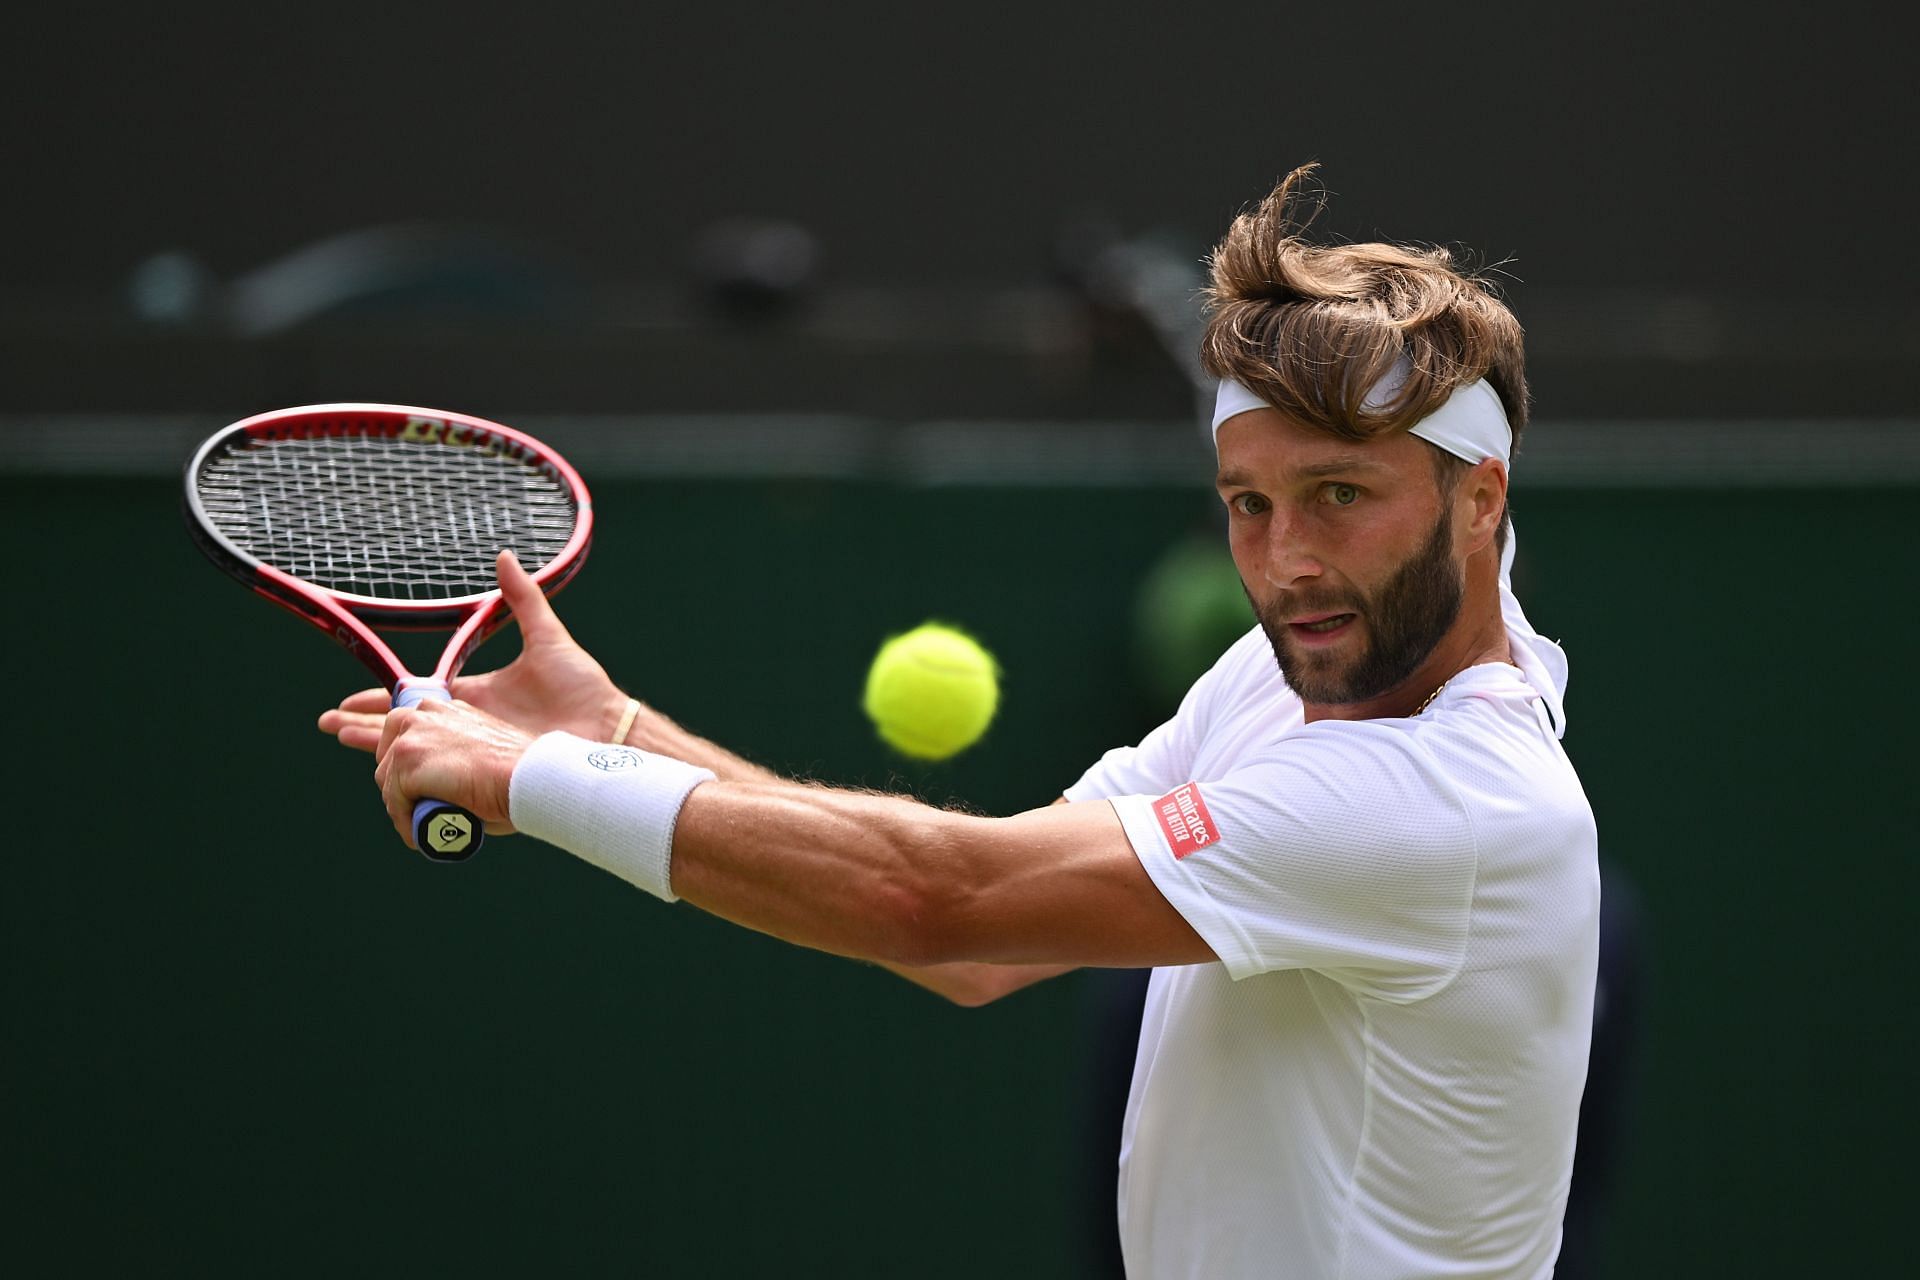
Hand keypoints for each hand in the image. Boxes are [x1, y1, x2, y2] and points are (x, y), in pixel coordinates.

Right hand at [318, 549, 626, 752]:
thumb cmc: (584, 691)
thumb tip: (505, 556)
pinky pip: (445, 776)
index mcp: (477, 697)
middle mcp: (471, 725)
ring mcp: (476, 749)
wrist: (608, 731)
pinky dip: (415, 776)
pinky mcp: (488, 771)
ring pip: (415, 753)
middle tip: (330, 726)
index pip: (418, 699)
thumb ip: (524, 600)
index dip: (383, 700)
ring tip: (344, 742)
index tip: (348, 702)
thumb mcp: (548, 639)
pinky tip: (388, 778)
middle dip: (367, 727)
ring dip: (378, 749)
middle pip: (407, 727)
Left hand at [375, 698, 533, 845]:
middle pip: (388, 754)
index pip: (405, 733)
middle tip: (418, 809)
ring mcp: (413, 735)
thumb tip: (439, 790)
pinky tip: (420, 836)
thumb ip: (456, 760)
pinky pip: (394, 801)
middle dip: (398, 784)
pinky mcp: (408, 761)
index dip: (407, 765)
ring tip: (423, 826)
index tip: (417, 788)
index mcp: (445, 707)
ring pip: (387, 779)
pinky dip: (404, 822)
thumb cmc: (520, 772)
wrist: (533, 777)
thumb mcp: (481, 754)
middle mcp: (425, 712)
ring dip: (402, 805)